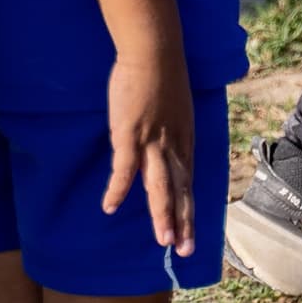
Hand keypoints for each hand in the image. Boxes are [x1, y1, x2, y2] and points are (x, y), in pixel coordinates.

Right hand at [101, 46, 195, 253]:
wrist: (154, 50)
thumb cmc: (162, 76)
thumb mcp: (175, 111)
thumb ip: (170, 135)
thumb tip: (161, 152)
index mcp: (185, 140)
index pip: (188, 183)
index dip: (188, 210)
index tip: (190, 235)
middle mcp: (174, 144)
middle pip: (179, 190)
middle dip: (182, 222)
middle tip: (185, 251)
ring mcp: (152, 140)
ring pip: (159, 185)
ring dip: (162, 214)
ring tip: (163, 242)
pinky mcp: (130, 133)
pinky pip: (124, 167)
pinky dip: (118, 189)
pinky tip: (110, 208)